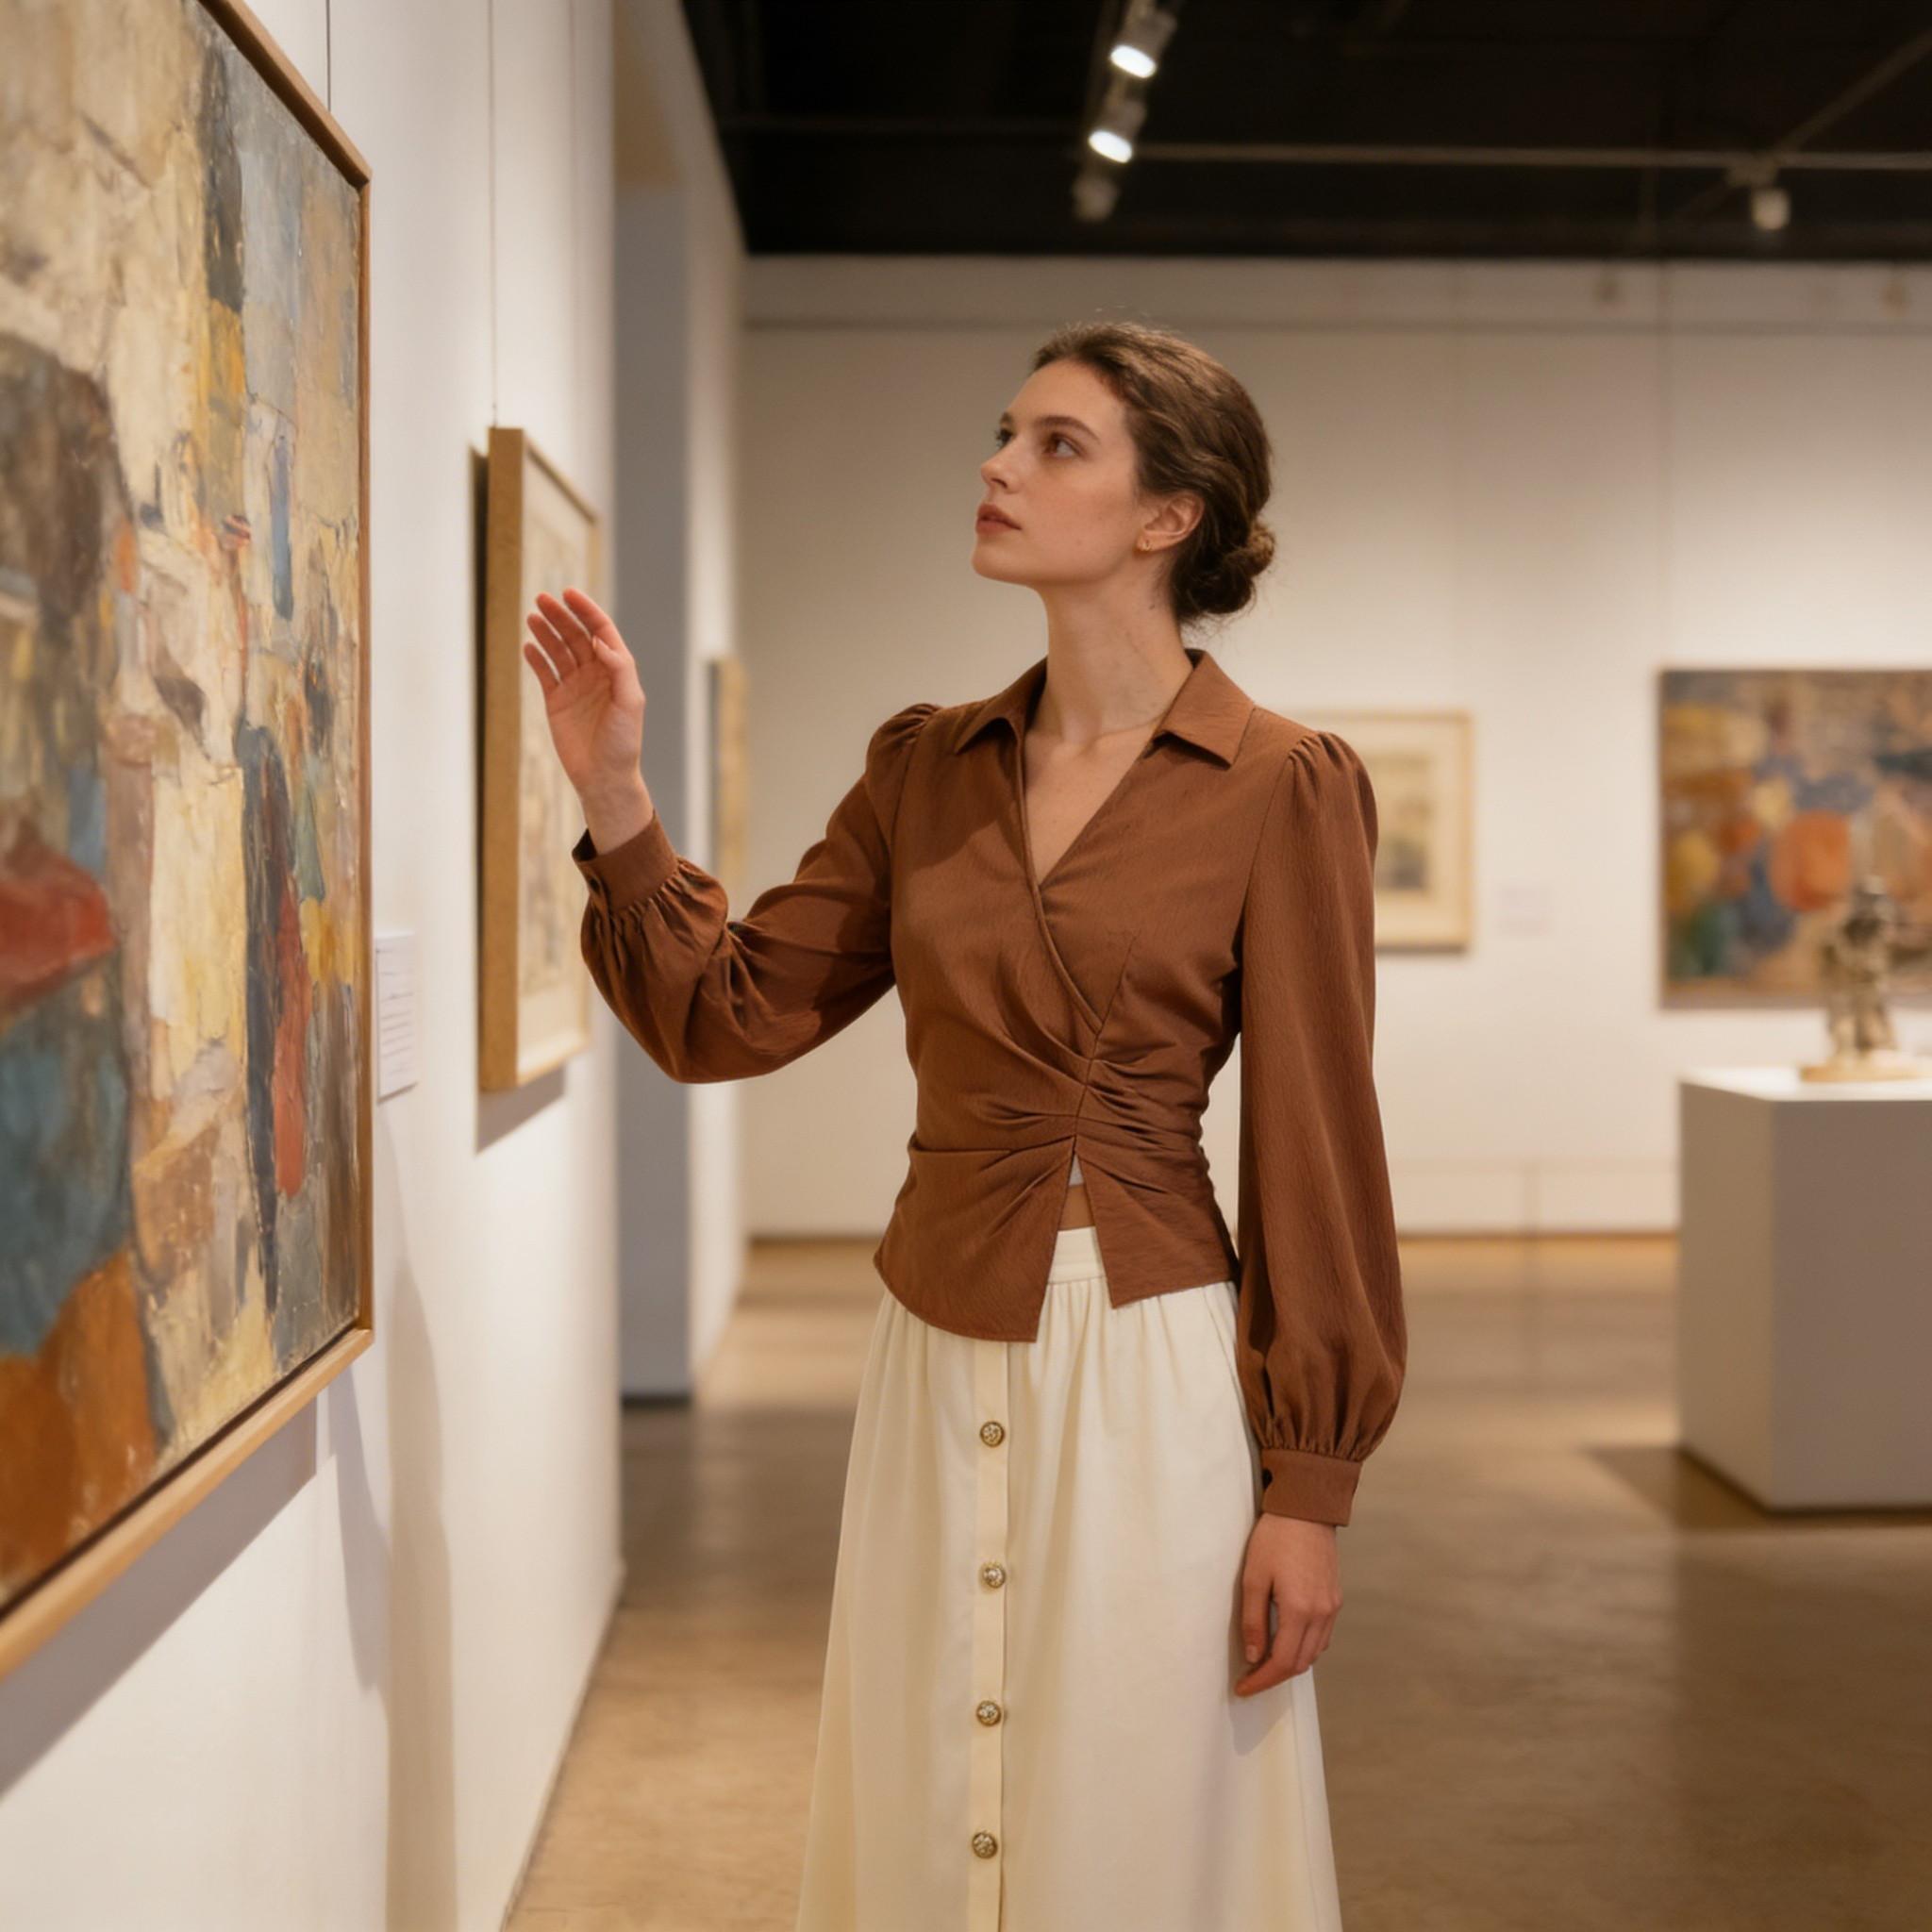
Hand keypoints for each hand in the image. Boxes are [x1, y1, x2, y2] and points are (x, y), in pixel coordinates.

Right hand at [523, 587, 645, 817]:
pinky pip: (544, 672)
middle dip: (560, 615)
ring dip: (545, 632)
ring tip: (532, 617)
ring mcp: (575, 686)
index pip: (600, 631)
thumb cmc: (623, 743)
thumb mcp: (629, 703)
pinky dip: (536, 658)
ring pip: (558, 650)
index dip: (586, 610)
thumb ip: (619, 668)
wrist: (604, 777)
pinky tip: (528, 646)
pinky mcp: (557, 701)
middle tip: (541, 599)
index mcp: (616, 670)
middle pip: (575, 635)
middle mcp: (595, 674)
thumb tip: (600, 641)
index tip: (568, 593)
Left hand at [1233, 1513, 1340, 1696]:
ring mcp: (1332, 1607)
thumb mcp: (1254, 1578)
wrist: (1307, 1509)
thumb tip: (1254, 1657)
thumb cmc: (1275, 1538)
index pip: (1282, 1662)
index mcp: (1300, 1611)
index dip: (1262, 1680)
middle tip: (1251, 1680)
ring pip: (1314, 1652)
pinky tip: (1287, 1642)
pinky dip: (1304, 1648)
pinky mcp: (1335, 1598)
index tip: (1243, 1688)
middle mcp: (1322, 1614)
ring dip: (1291, 1664)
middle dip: (1275, 1677)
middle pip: (1300, 1663)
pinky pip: (1322, 1636)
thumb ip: (1253, 1621)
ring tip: (1265, 1664)